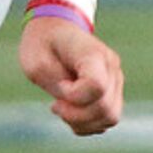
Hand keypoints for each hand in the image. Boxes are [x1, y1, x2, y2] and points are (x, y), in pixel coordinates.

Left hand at [19, 13, 123, 136]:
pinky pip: (106, 119)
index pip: (96, 86)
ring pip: (110, 117)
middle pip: (105, 107)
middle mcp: (111, 66)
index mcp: (93, 53)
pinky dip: (88, 123)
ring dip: (83, 122)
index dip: (73, 96)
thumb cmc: (43, 44)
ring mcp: (116, 79)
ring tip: (63, 109)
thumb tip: (75, 104)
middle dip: (76, 115)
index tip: (59, 85)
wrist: (55, 30)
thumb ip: (55, 85)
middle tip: (55, 104)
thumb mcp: (36, 62)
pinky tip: (72, 112)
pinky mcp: (113, 91)